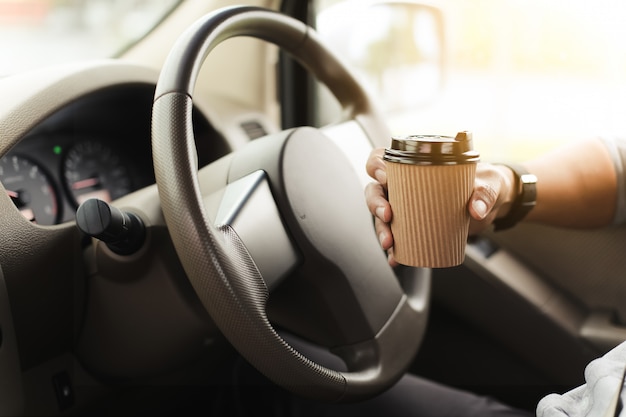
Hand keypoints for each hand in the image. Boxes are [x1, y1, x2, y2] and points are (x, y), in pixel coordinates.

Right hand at [364, 147, 514, 265]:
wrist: (493, 204)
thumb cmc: (486, 183)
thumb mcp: (489, 183)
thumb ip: (484, 193)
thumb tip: (476, 210)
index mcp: (415, 165)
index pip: (382, 158)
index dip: (376, 165)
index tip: (384, 177)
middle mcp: (404, 185)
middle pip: (376, 189)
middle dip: (376, 203)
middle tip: (388, 214)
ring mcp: (406, 206)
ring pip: (382, 215)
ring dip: (381, 229)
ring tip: (390, 243)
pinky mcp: (413, 226)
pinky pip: (397, 237)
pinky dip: (394, 249)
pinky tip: (395, 258)